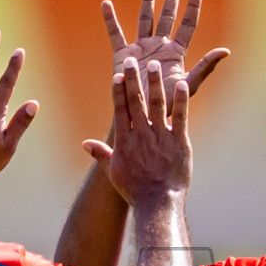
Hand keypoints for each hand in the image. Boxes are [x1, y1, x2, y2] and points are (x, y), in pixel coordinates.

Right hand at [83, 58, 191, 201]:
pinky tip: (180, 84)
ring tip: (154, 65)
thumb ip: (101, 154)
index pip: (120, 111)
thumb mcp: (114, 172)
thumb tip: (85, 143)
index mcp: (125, 142)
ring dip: (154, 84)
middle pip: (136, 102)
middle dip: (133, 80)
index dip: (118, 91)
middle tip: (131, 61)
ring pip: (157, 105)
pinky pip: (180, 117)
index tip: (117, 75)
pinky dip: (180, 100)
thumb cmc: (135, 190)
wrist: (157, 204)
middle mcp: (142, 136)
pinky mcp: (179, 142)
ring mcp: (161, 137)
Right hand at [103, 0, 228, 115]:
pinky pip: (116, 34)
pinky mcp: (123, 55)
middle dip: (172, 0)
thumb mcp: (189, 84)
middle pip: (167, 18)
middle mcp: (159, 47)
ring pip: (145, 20)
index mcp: (176, 52)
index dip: (192, 8)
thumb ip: (206, 66)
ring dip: (148, 3)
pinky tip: (106, 4)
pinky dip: (110, 19)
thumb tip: (226, 50)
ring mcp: (141, 48)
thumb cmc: (168, 105)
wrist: (143, 116)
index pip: (186, 25)